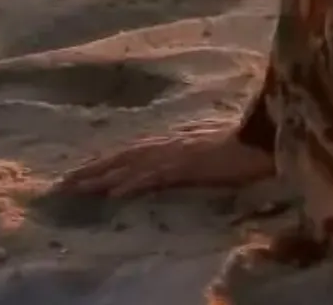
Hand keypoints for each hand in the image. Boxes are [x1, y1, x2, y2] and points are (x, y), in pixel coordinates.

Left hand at [51, 124, 275, 202]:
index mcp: (179, 140)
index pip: (134, 150)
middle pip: (125, 155)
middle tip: (61, 183)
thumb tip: (172, 162)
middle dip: (93, 169)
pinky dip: (133, 182)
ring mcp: (180, 153)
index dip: (107, 160)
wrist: (271, 140)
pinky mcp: (190, 165)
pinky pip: (156, 175)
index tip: (80, 172)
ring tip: (75, 187)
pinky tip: (114, 192)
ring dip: (102, 175)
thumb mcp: (214, 148)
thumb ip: (191, 152)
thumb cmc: (250, 144)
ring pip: (132, 164)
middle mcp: (174, 143)